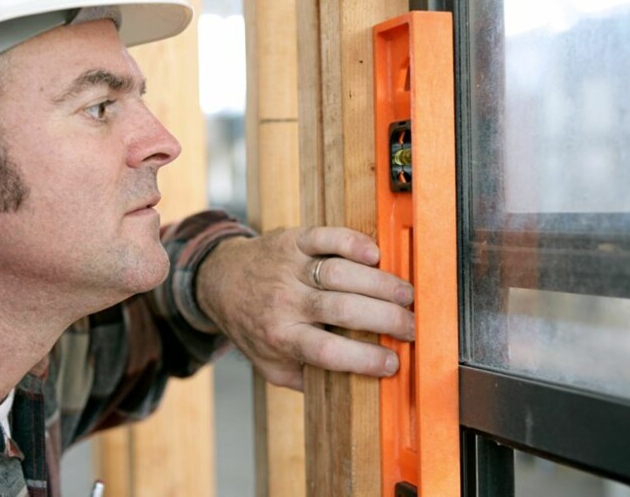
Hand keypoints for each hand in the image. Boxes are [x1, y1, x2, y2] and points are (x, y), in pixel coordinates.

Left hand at [195, 227, 413, 390]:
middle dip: (386, 319)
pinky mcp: (292, 241)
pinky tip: (375, 254)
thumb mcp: (270, 365)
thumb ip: (305, 379)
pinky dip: (352, 242)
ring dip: (380, 284)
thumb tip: (351, 392)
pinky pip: (324, 237)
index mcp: (281, 337)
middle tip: (411, 326)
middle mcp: (285, 302)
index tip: (393, 363)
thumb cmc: (253, 326)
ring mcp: (288, 269)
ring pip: (340, 274)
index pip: (328, 352)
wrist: (218, 281)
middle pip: (343, 310)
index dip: (364, 359)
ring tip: (406, 295)